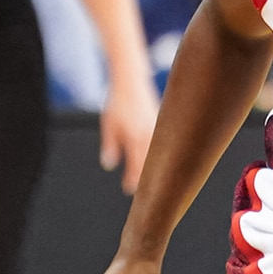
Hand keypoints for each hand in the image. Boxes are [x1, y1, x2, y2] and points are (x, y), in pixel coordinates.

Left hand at [99, 70, 158, 192]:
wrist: (131, 81)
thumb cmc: (118, 103)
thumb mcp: (109, 124)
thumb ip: (110, 146)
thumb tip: (108, 165)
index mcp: (135, 137)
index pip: (136, 165)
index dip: (133, 179)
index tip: (130, 190)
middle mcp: (149, 136)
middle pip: (151, 164)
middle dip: (148, 178)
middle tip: (145, 191)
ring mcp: (158, 131)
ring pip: (159, 154)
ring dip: (156, 167)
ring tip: (155, 179)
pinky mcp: (162, 126)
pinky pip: (163, 144)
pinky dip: (161, 154)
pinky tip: (160, 159)